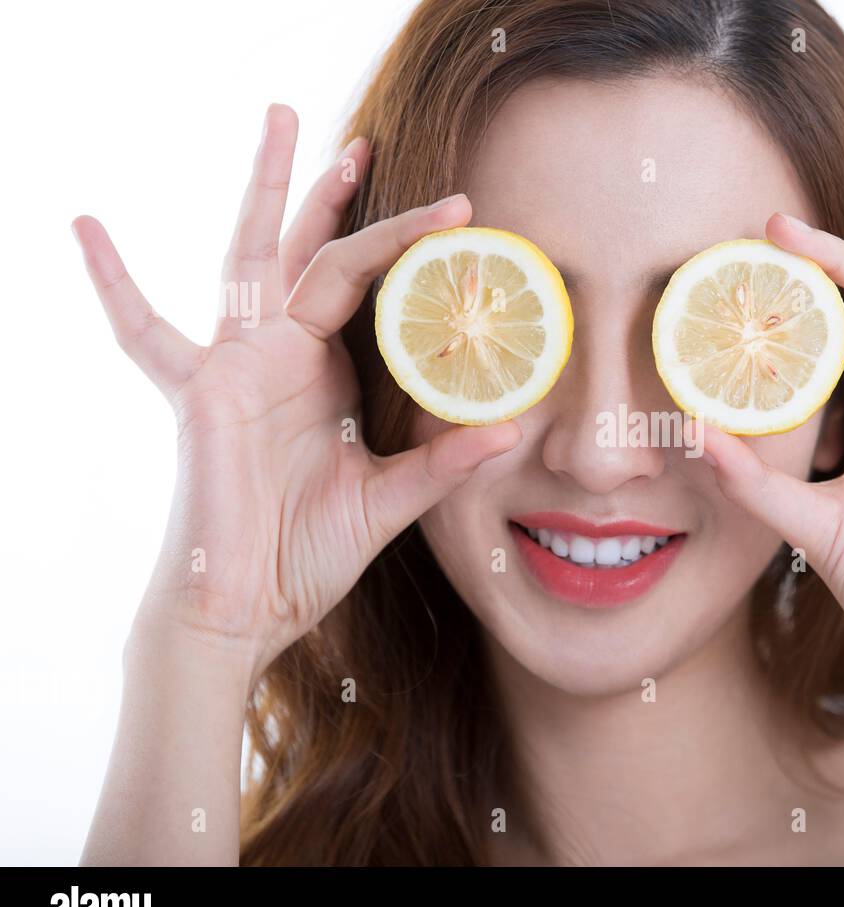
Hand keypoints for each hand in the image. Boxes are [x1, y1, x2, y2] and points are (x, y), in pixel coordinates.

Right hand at [73, 104, 518, 682]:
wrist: (250, 604)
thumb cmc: (308, 553)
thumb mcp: (389, 500)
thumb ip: (443, 463)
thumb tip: (512, 431)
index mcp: (328, 372)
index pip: (367, 289)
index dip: (404, 248)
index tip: (459, 212)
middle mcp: (284, 355)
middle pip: (310, 250)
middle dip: (331, 192)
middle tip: (362, 139)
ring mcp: (239, 364)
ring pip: (251, 256)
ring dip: (265, 188)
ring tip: (279, 118)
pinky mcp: (202, 389)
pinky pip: (146, 331)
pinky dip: (114, 283)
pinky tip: (85, 225)